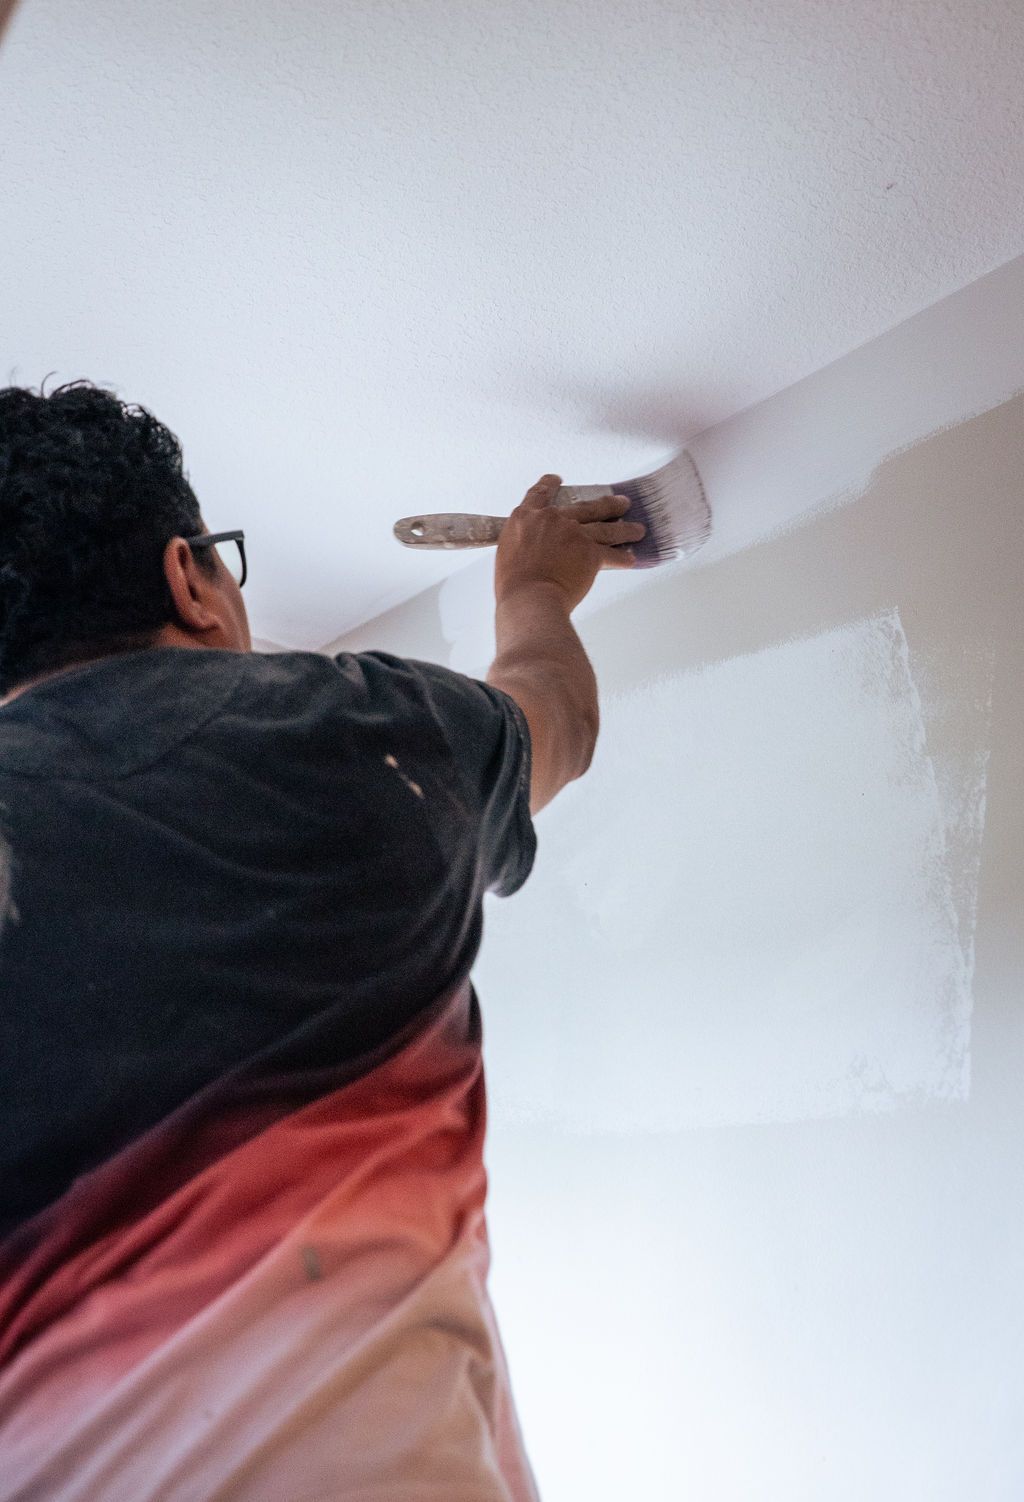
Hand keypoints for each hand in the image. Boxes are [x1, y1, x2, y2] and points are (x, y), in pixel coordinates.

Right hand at [493, 473, 645, 611]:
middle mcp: (553, 519)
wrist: (529, 597)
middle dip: (605, 504)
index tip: (556, 479)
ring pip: (605, 528)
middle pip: (585, 507)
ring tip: (637, 528)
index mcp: (526, 517)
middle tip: (620, 502)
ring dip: (624, 528)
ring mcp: (574, 533)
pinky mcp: (591, 552)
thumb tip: (533, 551)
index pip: (539, 494)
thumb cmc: (513, 584)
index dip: (549, 485)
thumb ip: (524, 544)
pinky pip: (612, 555)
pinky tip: (631, 559)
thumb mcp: (507, 553)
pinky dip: (623, 558)